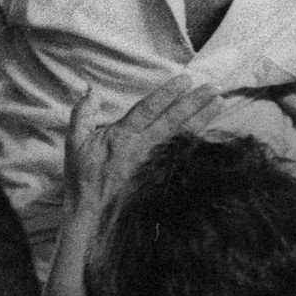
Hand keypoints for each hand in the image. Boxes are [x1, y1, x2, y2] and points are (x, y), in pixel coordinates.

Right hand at [64, 73, 223, 215]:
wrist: (92, 215)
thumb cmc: (82, 178)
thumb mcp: (74, 142)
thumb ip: (83, 113)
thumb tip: (92, 90)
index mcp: (122, 137)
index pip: (148, 109)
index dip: (168, 93)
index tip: (186, 79)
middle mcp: (143, 149)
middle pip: (173, 121)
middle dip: (194, 102)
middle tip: (214, 87)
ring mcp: (156, 166)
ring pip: (184, 138)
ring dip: (203, 119)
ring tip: (220, 103)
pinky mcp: (163, 180)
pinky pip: (185, 159)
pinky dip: (199, 145)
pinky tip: (213, 134)